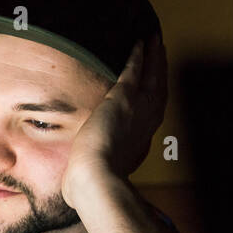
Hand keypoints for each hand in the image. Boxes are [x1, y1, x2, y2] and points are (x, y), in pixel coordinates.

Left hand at [62, 31, 167, 206]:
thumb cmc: (91, 186)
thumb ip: (86, 179)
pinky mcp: (123, 98)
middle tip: (162, 55)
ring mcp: (138, 110)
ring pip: (153, 77)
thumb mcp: (94, 180)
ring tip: (157, 42)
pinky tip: (140, 41)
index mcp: (138, 145)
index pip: (149, 117)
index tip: (153, 92)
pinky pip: (135, 70)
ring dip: (155, 58)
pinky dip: (139, 55)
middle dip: (160, 73)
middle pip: (159, 92)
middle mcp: (145, 125)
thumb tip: (70, 191)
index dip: (152, 101)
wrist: (96, 181)